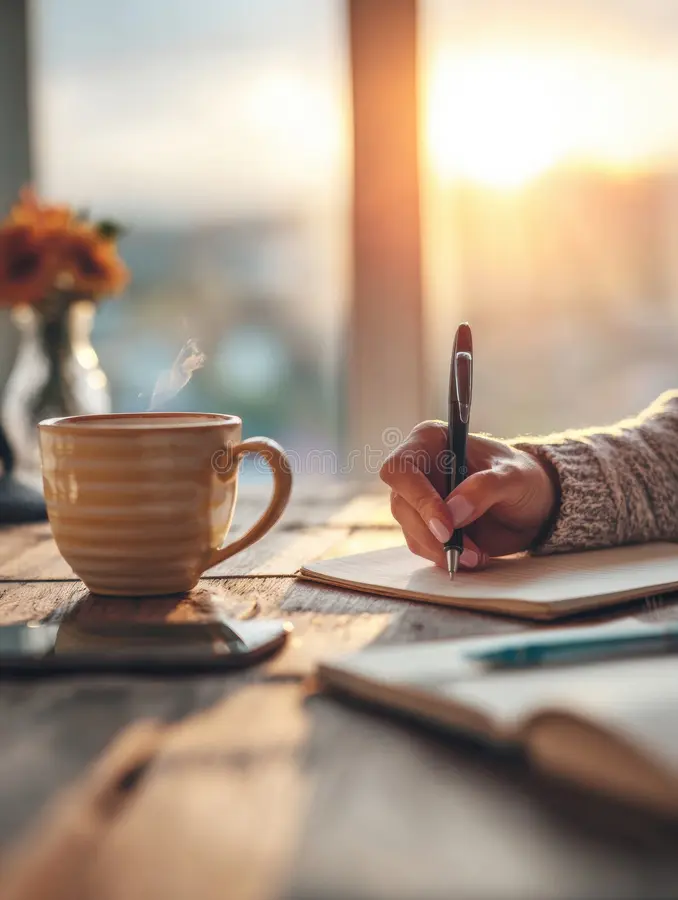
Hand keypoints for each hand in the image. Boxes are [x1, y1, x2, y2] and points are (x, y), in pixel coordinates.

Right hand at [380, 421, 558, 569]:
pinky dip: (444, 556)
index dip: (418, 497)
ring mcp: (418, 498)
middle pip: (402, 504)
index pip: (401, 468)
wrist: (533, 506)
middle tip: (465, 551)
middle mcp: (418, 468)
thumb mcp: (515, 477)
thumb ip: (485, 488)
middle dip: (431, 533)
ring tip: (476, 555)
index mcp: (431, 441)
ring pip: (409, 529)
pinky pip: (421, 545)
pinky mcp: (425, 524)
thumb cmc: (523, 479)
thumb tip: (453, 511)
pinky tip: (472, 555)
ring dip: (440, 549)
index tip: (446, 525)